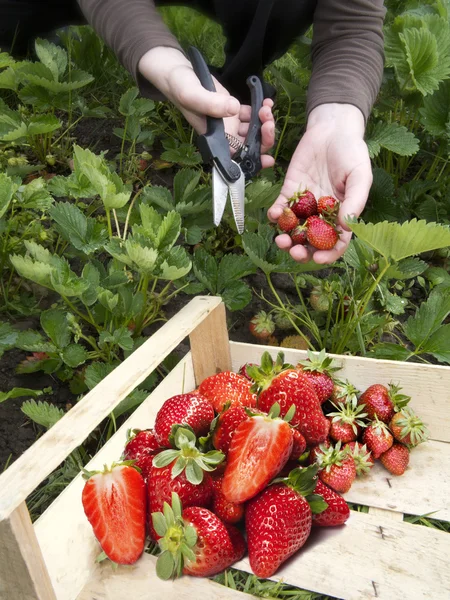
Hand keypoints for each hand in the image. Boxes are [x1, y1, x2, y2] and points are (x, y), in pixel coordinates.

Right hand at [139, 47, 274, 166]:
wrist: (178, 73)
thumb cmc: (180, 88)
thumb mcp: (192, 95)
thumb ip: (210, 104)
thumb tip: (234, 109)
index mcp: (215, 139)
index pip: (236, 157)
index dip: (253, 160)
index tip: (267, 157)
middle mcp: (224, 135)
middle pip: (250, 146)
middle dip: (264, 138)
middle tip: (268, 122)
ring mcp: (230, 123)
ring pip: (253, 130)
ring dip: (264, 122)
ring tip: (266, 107)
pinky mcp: (234, 109)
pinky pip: (252, 115)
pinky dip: (262, 110)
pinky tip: (266, 101)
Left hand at [267, 103, 372, 263]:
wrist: (332, 129)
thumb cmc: (352, 153)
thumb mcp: (360, 176)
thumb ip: (354, 201)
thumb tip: (346, 228)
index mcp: (342, 215)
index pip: (336, 243)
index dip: (327, 254)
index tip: (317, 258)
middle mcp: (322, 214)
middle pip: (310, 241)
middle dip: (301, 250)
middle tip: (293, 251)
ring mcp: (305, 204)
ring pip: (293, 229)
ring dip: (285, 238)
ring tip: (280, 240)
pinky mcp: (290, 191)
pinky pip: (281, 208)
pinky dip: (276, 214)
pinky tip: (274, 215)